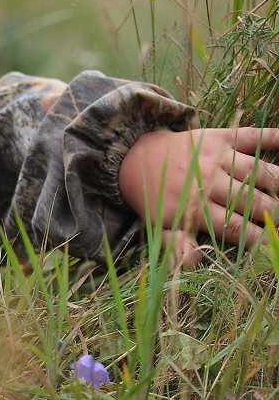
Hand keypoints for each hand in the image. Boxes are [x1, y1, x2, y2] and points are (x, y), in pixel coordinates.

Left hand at [119, 127, 278, 264]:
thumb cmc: (153, 197)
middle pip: (251, 201)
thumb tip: (194, 262)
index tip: (272, 246)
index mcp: (194, 208)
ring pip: (258, 171)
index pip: (234, 228)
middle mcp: (208, 182)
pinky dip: (273, 137)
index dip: (257, 238)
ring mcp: (215, 158)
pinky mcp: (218, 137)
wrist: (134, 158)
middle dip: (274, 213)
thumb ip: (176, 245)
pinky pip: (251, 136)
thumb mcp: (158, 226)